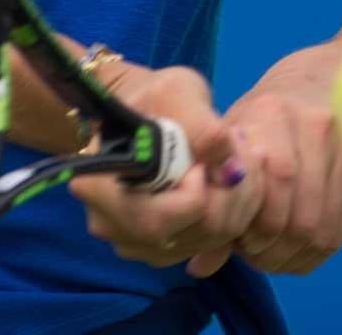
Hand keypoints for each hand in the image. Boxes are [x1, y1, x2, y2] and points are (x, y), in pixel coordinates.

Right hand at [68, 62, 260, 275]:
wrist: (147, 109)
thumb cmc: (154, 96)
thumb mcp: (178, 92)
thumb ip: (203, 128)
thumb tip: (230, 170)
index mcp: (98, 186)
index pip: (158, 220)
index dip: (198, 193)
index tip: (209, 153)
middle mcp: (110, 225)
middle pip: (190, 234)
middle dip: (231, 191)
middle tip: (242, 146)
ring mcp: (134, 242)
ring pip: (207, 242)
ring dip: (238, 199)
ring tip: (239, 154)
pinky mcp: (160, 249)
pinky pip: (208, 246)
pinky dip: (232, 214)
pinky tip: (230, 177)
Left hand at [221, 56, 341, 275]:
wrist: (324, 76)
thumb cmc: (265, 114)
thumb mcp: (233, 138)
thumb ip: (217, 196)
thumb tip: (200, 266)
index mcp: (276, 112)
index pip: (275, 184)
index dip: (254, 225)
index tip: (238, 237)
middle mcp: (320, 128)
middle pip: (301, 219)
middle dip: (271, 249)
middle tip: (253, 251)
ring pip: (323, 233)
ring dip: (292, 255)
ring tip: (271, 250)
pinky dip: (313, 251)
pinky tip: (295, 243)